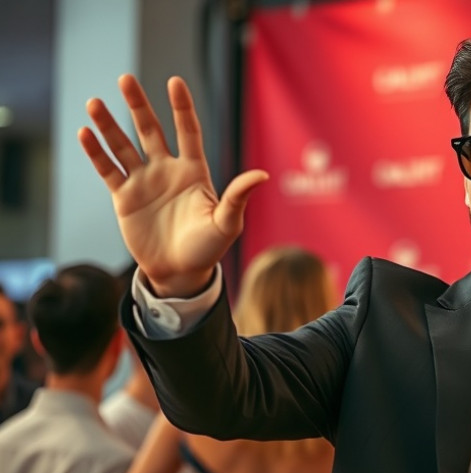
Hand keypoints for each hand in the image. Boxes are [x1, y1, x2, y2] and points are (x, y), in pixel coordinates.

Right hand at [79, 74, 267, 296]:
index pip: (188, 131)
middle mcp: (167, 170)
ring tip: (94, 102)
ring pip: (123, 146)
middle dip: (138, 105)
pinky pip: (108, 170)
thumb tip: (262, 175)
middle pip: (150, 130)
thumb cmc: (208, 248)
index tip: (175, 82)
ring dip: (108, 125)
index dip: (181, 107)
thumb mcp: (227, 223)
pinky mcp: (124, 198)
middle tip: (126, 78)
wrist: (181, 272)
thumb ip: (238, 197)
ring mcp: (144, 182)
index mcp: (194, 171)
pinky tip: (85, 133)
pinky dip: (96, 153)